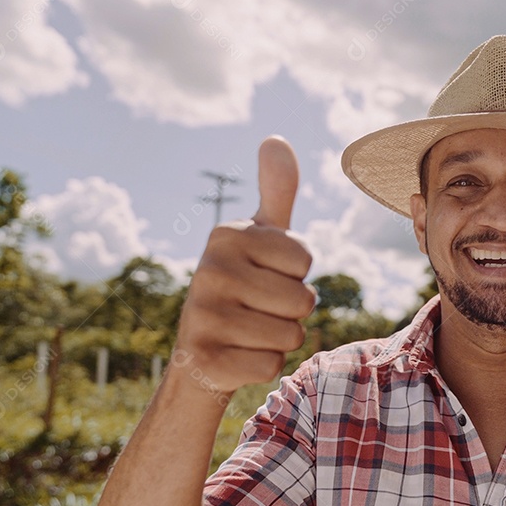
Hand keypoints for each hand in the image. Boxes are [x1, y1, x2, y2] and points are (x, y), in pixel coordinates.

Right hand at [170, 136, 314, 395]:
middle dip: (291, 311)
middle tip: (258, 309)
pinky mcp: (205, 358)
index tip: (266, 276)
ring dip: (280, 339)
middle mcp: (208, 270)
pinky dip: (263, 365)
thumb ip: (276, 192)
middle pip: (303, 300)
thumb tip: (276, 139)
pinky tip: (237, 356)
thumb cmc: (244, 287)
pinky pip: (271, 365)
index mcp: (226, 235)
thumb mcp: (261, 238)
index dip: (295, 275)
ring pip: (291, 334)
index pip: (304, 261)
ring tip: (250, 331)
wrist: (200, 354)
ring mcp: (202, 315)